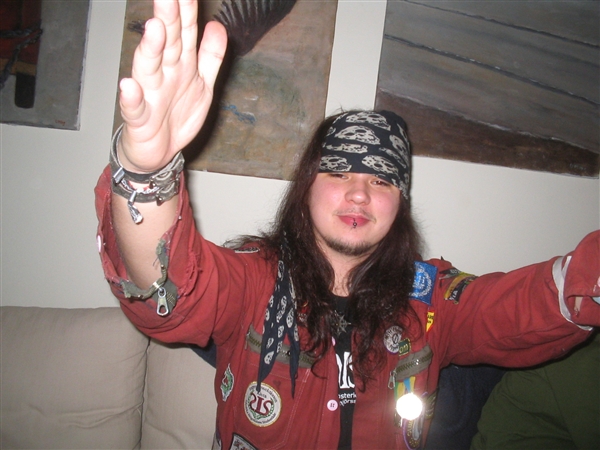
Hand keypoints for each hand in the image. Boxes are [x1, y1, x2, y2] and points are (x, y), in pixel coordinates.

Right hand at [117, 0, 226, 172]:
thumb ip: (210, 56)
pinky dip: (131, 98)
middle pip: (166, 43)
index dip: (188, 9)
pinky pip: (134, 108)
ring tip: (154, 29)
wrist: (159, 152)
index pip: (184, 31)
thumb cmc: (177, 114)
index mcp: (181, 64)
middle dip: (168, 18)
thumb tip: (217, 24)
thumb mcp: (203, 84)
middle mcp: (163, 74)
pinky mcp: (139, 119)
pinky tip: (129, 86)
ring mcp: (149, 95)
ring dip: (150, 49)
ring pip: (148, 69)